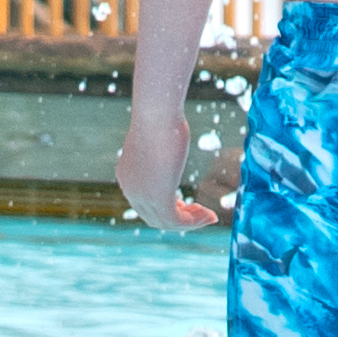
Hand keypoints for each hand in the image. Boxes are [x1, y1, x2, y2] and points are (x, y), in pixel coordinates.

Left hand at [121, 103, 225, 234]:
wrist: (156, 114)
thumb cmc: (161, 118)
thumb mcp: (159, 140)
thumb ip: (161, 152)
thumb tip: (170, 144)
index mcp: (128, 176)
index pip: (145, 205)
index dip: (169, 208)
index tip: (188, 205)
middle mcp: (131, 189)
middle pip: (155, 217)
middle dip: (180, 217)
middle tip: (201, 211)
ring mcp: (142, 196)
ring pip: (167, 222)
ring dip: (191, 221)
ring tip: (209, 215)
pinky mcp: (158, 198)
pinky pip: (177, 221)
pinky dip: (195, 222)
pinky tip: (209, 215)